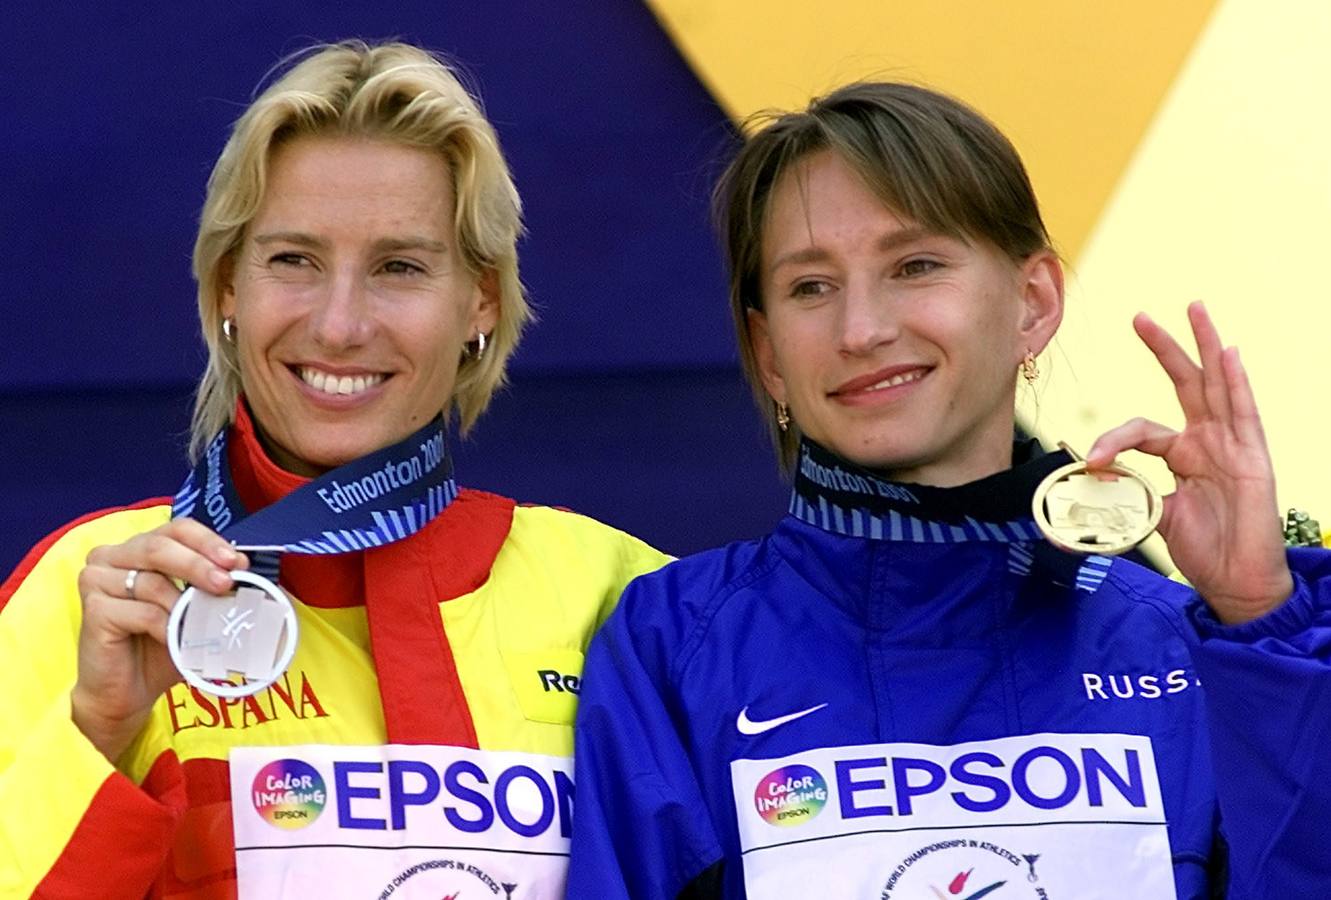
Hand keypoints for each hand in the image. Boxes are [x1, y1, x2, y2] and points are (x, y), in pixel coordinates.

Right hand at [72, 518, 246, 761]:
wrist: (127, 691)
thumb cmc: (161, 646)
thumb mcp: (196, 613)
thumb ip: (220, 592)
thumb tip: (267, 584)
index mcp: (140, 548)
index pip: (177, 529)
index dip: (208, 542)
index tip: (237, 563)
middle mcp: (113, 556)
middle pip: (160, 546)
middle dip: (199, 563)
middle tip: (227, 582)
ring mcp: (98, 580)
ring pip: (151, 579)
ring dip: (184, 602)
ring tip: (202, 620)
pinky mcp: (92, 609)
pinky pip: (141, 611)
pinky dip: (166, 625)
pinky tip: (174, 638)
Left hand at [1087, 302, 1291, 624]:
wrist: (1234, 583)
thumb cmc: (1202, 550)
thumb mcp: (1153, 517)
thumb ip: (1127, 496)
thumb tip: (1088, 488)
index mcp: (1185, 454)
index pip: (1143, 429)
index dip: (1114, 439)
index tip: (1094, 459)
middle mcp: (1210, 442)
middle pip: (1187, 384)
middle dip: (1165, 348)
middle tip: (1141, 317)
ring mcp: (1234, 447)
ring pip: (1217, 386)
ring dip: (1204, 347)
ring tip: (1194, 310)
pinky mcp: (1253, 459)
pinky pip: (1245, 414)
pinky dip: (1235, 383)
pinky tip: (1228, 355)